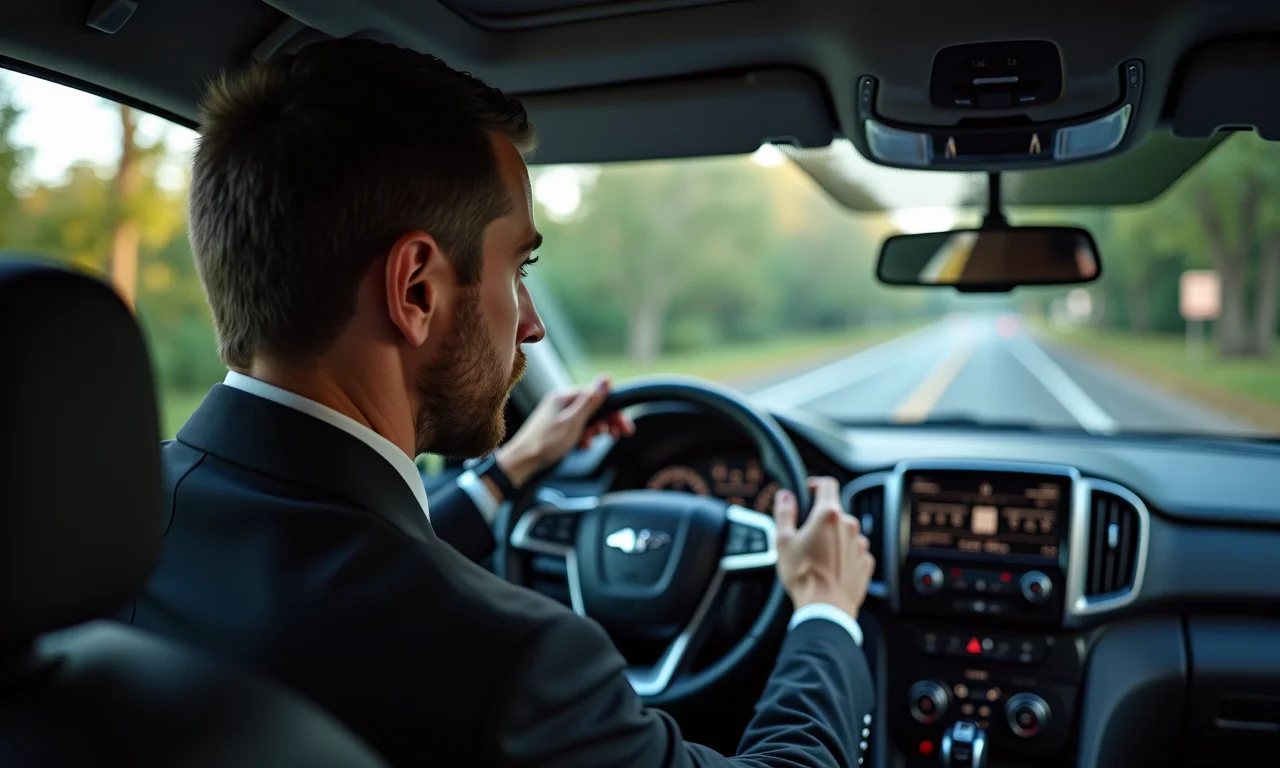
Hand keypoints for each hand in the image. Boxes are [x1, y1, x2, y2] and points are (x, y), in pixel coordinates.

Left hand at [495, 376, 634, 488]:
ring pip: (586, 419)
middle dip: (606, 421)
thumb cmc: (545, 443)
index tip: (624, 426)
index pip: (597, 396)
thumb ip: (590, 402)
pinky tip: (583, 446)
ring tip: (592, 441)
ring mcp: (559, 416)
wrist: (522, 462)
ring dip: (594, 430)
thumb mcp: (573, 422)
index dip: (613, 411)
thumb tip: (606, 379)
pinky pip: (577, 429)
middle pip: (593, 407)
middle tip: (617, 434)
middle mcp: (562, 403)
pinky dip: (584, 437)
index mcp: (564, 397)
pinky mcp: (557, 428)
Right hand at [773, 477, 874, 620]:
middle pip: (835, 511)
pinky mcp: (865, 561)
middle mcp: (848, 526)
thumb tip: (785, 496)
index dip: (816, 484)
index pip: (827, 484)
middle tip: (806, 534)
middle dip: (821, 517)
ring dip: (833, 537)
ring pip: (845, 531)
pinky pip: (853, 550)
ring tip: (818, 555)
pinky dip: (843, 553)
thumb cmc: (804, 576)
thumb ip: (784, 513)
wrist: (826, 608)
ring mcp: (859, 544)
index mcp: (828, 515)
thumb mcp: (783, 541)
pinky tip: (830, 566)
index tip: (809, 491)